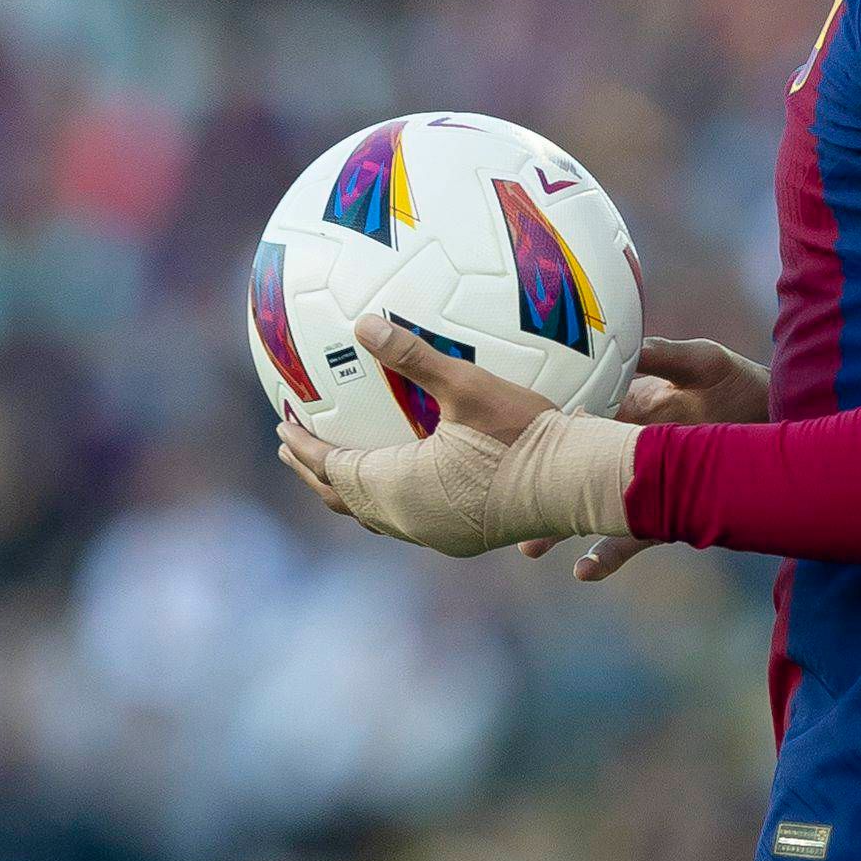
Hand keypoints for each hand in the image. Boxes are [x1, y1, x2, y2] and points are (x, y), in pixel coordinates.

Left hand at [278, 313, 636, 556]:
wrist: (577, 481)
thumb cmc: (524, 433)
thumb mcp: (467, 385)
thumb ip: (412, 356)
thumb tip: (362, 323)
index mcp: (400, 488)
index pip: (332, 467)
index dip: (304, 446)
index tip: (283, 424)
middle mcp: (410, 520)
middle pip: (344, 498)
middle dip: (314, 470)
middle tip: (292, 445)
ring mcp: (436, 534)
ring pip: (374, 514)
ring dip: (347, 487)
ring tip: (334, 464)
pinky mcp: (461, 536)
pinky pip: (404, 519)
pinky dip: (382, 497)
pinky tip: (397, 479)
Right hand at [521, 335, 770, 580]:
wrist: (777, 420)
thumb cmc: (736, 383)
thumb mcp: (699, 362)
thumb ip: (662, 356)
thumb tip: (625, 342)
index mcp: (622, 413)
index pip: (571, 422)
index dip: (539, 432)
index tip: (504, 439)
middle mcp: (622, 453)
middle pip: (568, 473)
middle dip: (534, 488)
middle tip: (498, 502)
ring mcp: (640, 487)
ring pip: (588, 511)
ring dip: (558, 531)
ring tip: (528, 548)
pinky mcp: (665, 515)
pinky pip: (629, 538)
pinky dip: (606, 554)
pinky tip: (584, 569)